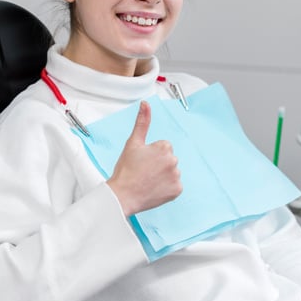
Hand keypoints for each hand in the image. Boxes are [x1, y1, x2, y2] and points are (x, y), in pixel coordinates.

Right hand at [107, 101, 182, 215]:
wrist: (123, 196)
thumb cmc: (126, 171)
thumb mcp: (133, 143)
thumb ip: (142, 122)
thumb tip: (146, 104)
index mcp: (165, 147)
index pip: (163, 147)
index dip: (151, 154)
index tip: (142, 161)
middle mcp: (174, 160)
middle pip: (169, 159)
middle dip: (158, 164)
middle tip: (144, 171)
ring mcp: (176, 176)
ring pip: (172, 172)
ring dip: (163, 175)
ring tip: (148, 180)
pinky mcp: (177, 190)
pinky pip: (175, 186)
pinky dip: (166, 188)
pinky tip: (154, 188)